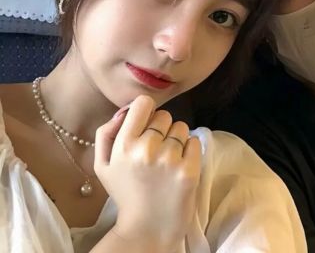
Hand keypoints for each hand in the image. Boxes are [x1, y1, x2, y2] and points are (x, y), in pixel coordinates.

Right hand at [94, 96, 200, 251]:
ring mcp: (170, 159)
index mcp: (124, 144)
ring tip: (167, 160)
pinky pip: (195, 141)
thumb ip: (106, 132)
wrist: (147, 228)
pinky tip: (179, 165)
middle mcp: (147, 148)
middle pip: (164, 115)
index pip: (144, 102)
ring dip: (176, 139)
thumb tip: (125, 110)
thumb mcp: (103, 164)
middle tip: (156, 150)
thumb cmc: (126, 192)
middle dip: (161, 128)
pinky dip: (190, 150)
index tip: (147, 124)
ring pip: (181, 127)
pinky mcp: (189, 170)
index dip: (147, 111)